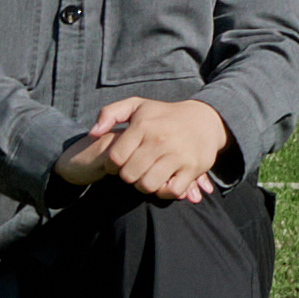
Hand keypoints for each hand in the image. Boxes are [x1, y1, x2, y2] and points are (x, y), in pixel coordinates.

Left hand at [67, 95, 228, 203]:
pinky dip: (165, 191)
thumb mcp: (137, 106)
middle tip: (136, 170)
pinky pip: (171, 191)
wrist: (205, 119)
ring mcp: (177, 155)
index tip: (121, 162)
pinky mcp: (193, 168)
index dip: (113, 165)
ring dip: (145, 185)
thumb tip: (93, 134)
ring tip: (148, 176)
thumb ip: (109, 113)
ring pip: (148, 185)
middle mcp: (160, 140)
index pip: (115, 158)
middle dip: (129, 176)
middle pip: (129, 175)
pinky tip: (164, 182)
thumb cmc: (164, 115)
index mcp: (143, 126)